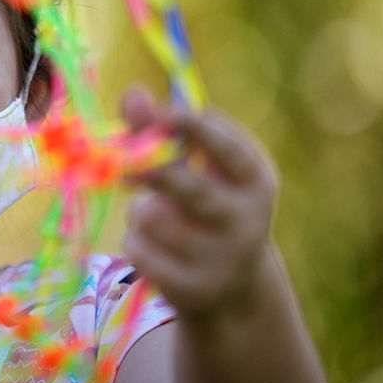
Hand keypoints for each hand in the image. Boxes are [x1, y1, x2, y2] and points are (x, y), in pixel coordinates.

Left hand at [120, 85, 279, 321]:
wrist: (232, 287)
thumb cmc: (207, 208)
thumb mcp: (198, 168)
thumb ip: (163, 130)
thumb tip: (133, 92)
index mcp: (256, 182)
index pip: (231, 150)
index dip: (198, 128)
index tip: (166, 110)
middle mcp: (246, 221)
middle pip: (189, 188)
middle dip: (152, 168)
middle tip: (125, 159)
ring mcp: (221, 259)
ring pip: (152, 216)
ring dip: (139, 208)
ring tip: (154, 214)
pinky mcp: (192, 289)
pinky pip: (139, 249)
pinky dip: (136, 241)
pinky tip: (154, 248)